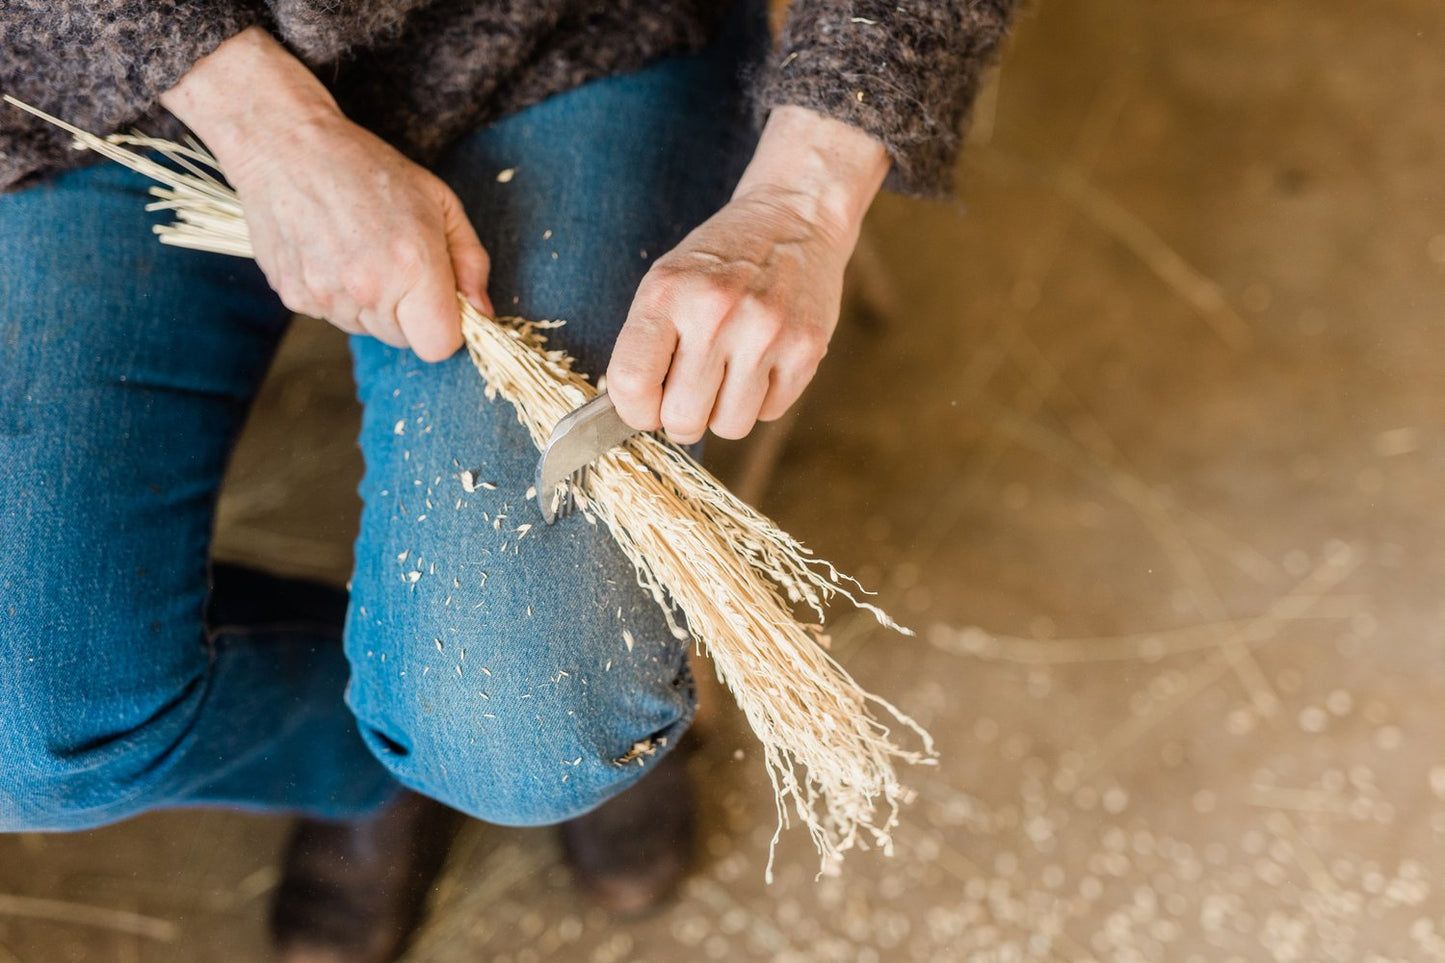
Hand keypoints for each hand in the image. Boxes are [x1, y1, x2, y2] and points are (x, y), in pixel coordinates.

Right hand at [161, 28, 490, 361]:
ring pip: (369, 329)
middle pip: (405, 340)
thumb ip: (471, 262)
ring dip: (374, 305)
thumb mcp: (440, 202)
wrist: (285, 146)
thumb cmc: (368, 168)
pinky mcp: (296, 298)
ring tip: (362, 251)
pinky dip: (340, 295)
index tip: (440, 298)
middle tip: (397, 262)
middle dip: (410, 312)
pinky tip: (334, 253)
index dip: (446, 325)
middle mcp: (369, 290)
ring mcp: (327, 298)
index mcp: (413, 266)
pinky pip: (334, 316)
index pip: (440, 345)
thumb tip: (482, 310)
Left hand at [607, 106, 888, 441]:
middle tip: (690, 395)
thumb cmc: (721, 259)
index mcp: (667, 294)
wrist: (795, 218)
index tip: (645, 409)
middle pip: (682, 418)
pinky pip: (769, 413)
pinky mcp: (806, 349)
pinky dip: (761, 400)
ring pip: (729, 426)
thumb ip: (644, 342)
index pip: (631, 383)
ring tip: (728, 375)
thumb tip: (632, 413)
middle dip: (681, 418)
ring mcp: (765, 333)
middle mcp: (715, 313)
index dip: (634, 411)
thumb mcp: (667, 281)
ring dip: (724, 413)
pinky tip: (762, 363)